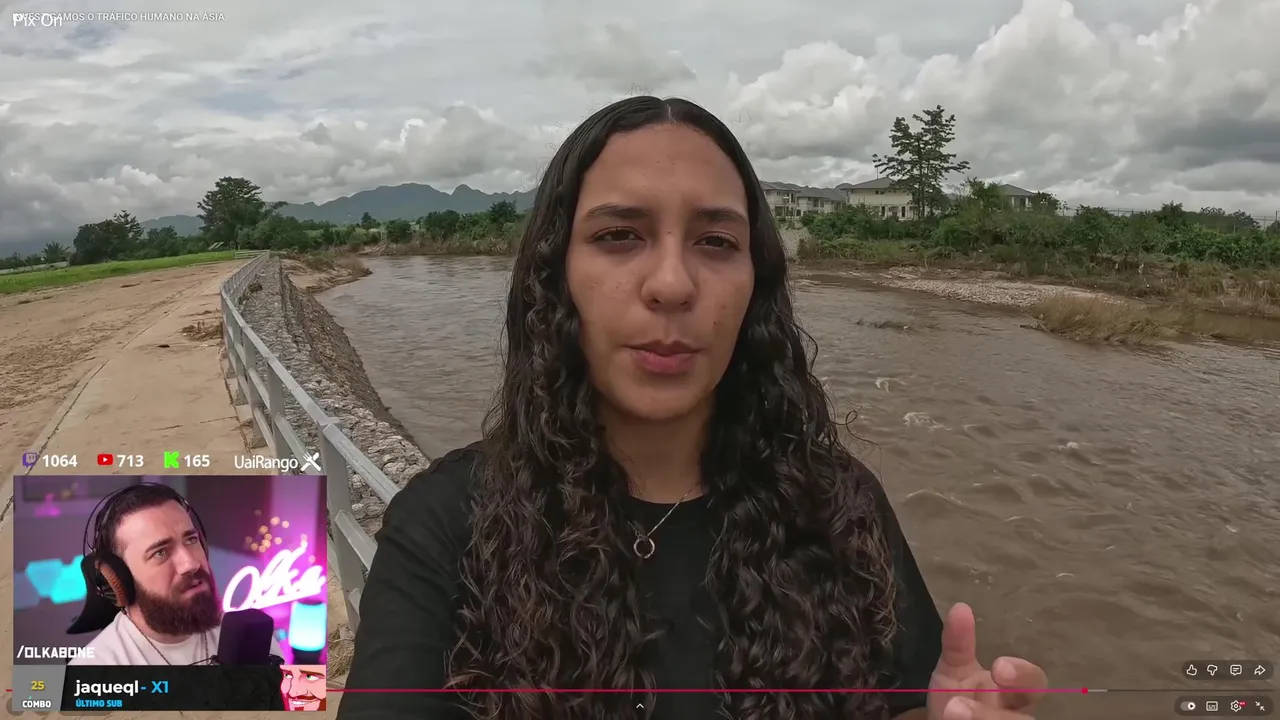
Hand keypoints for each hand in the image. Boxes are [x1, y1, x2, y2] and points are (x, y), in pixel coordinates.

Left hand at [926, 603, 1046, 719]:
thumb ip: (957, 643)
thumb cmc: (956, 697)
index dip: (1022, 674)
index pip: (1034, 682)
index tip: (998, 668)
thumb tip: (960, 607)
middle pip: (1025, 719)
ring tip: (951, 714)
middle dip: (994, 715)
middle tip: (957, 706)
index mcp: (1012, 691)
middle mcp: (1016, 714)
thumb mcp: (953, 671)